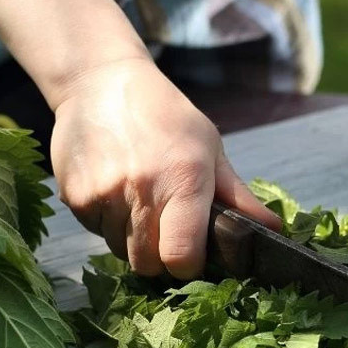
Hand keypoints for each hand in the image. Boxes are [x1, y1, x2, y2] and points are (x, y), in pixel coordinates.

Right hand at [49, 58, 279, 278]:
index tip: (190, 254)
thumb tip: (273, 230)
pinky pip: (94, 231)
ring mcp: (104, 194)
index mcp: (184, 179)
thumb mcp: (208, 147)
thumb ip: (237, 196)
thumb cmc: (164, 115)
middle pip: (148, 264)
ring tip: (136, 202)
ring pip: (119, 251)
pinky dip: (105, 222)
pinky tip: (113, 190)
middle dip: (159, 257)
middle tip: (163, 229)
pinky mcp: (75, 196)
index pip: (182, 257)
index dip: (188, 265)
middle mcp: (142, 190)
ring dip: (131, 239)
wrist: (100, 82)